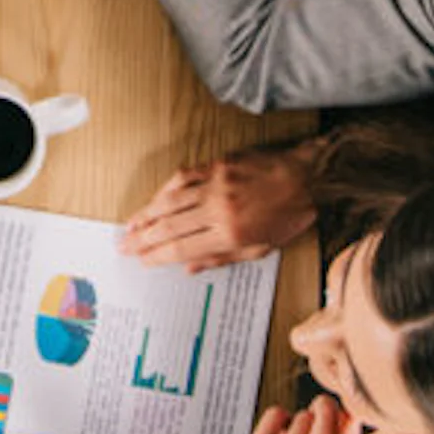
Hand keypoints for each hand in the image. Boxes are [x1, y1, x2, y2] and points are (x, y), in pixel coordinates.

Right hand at [119, 145, 318, 270]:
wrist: (310, 177)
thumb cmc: (291, 215)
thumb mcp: (262, 248)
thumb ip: (222, 258)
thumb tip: (189, 268)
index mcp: (229, 234)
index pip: (182, 248)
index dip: (157, 255)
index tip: (141, 259)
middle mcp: (218, 209)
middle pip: (170, 226)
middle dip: (143, 237)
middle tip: (124, 245)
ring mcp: (215, 184)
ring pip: (170, 201)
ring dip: (147, 214)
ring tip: (130, 225)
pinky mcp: (217, 165)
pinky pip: (183, 177)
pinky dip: (165, 189)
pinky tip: (155, 198)